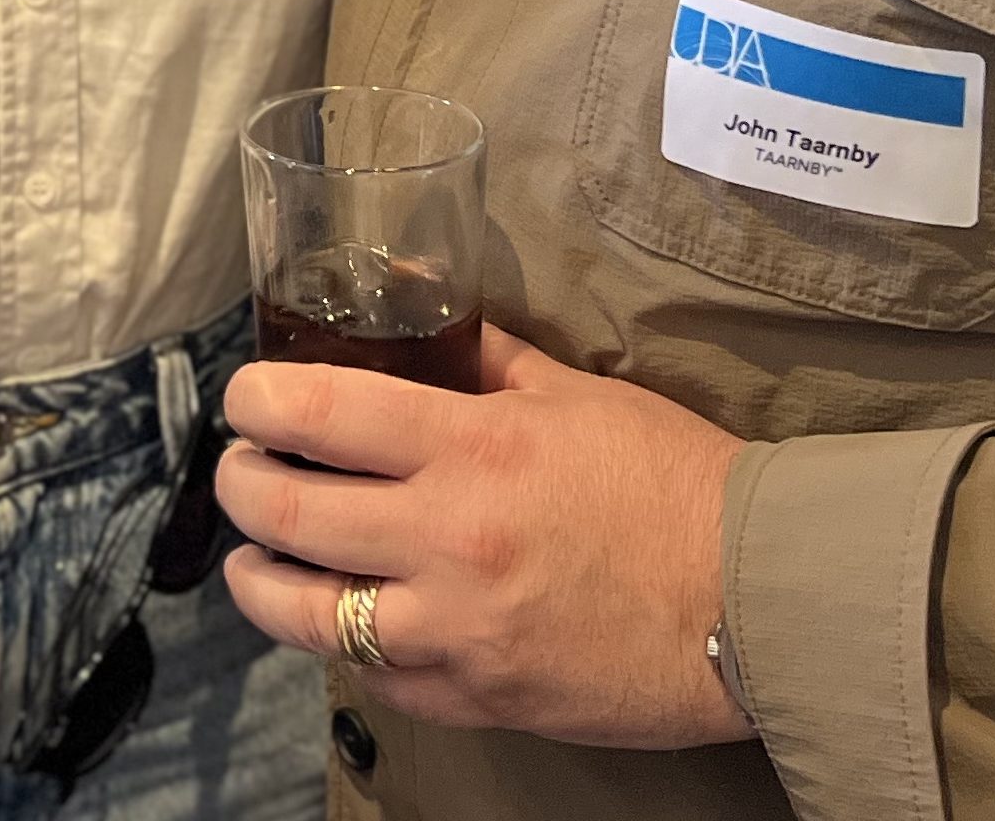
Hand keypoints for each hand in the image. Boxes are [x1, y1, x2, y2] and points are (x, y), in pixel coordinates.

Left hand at [216, 324, 752, 750]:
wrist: (756, 601)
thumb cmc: (674, 486)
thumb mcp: (575, 395)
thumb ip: (484, 354)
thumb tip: (418, 297)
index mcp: (474, 448)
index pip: (320, 411)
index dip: (256, 398)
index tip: (244, 397)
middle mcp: (449, 540)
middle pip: (285, 509)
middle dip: (238, 483)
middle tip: (239, 469)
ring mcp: (456, 630)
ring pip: (303, 612)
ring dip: (259, 578)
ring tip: (254, 557)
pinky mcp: (475, 697)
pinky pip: (371, 675)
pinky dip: (342, 644)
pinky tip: (337, 616)